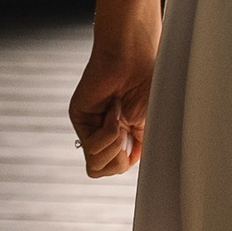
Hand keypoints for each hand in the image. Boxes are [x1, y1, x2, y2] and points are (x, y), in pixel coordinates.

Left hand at [69, 32, 154, 176]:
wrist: (136, 59)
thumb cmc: (150, 85)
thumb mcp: (151, 127)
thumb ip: (138, 151)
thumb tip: (126, 166)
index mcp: (123, 134)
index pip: (116, 167)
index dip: (127, 160)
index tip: (136, 137)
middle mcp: (105, 131)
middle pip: (104, 171)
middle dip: (120, 156)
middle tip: (126, 129)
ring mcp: (91, 125)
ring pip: (95, 167)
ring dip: (114, 144)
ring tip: (119, 117)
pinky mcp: (80, 117)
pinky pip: (90, 149)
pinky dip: (108, 133)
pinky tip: (113, 110)